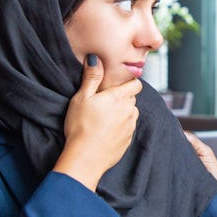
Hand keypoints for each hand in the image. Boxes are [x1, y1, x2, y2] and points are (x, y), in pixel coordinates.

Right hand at [53, 54, 141, 190]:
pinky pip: (128, 127)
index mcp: (120, 98)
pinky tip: (106, 130)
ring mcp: (131, 126)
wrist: (85, 158)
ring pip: (131, 113)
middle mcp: (130, 111)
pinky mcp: (128, 140)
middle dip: (122, 97)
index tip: (117, 84)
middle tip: (104, 101)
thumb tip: (96, 58)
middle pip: (132, 98)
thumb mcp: (82, 98)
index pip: (136, 84)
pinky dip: (121, 126)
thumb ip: (91, 78)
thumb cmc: (80, 126)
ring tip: (104, 117)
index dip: (128, 82)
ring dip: (122, 112)